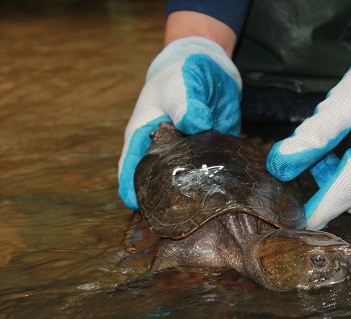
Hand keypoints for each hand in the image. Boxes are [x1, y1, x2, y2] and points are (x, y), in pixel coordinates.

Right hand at [118, 36, 241, 209]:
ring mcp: (186, 157)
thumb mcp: (180, 84)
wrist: (210, 70)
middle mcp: (161, 152)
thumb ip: (185, 103)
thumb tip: (195, 123)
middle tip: (171, 215)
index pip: (130, 167)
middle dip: (160, 200)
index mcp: (142, 137)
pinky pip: (209, 176)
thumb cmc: (181, 76)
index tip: (136, 205)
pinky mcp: (209, 157)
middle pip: (155, 183)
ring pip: (183, 184)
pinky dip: (212, 186)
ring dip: (188, 196)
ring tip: (196, 212)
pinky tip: (219, 198)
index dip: (131, 187)